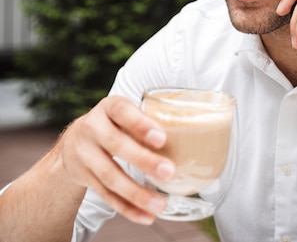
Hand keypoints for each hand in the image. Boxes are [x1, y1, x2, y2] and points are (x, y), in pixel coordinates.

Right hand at [59, 95, 174, 223]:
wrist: (74, 141)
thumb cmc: (115, 124)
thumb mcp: (128, 114)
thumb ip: (150, 121)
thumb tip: (193, 137)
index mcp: (109, 107)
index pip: (122, 111)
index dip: (141, 125)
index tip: (162, 139)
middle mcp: (92, 128)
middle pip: (116, 145)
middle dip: (144, 161)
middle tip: (169, 172)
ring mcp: (85, 154)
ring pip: (110, 176)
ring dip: (137, 193)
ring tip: (160, 204)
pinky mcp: (84, 177)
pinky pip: (106, 195)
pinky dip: (127, 208)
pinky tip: (146, 216)